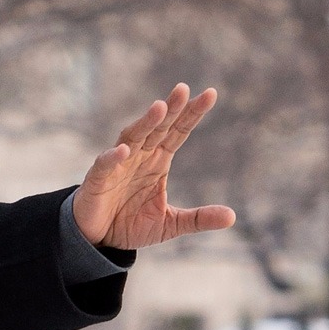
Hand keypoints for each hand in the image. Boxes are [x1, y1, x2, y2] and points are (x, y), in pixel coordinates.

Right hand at [72, 83, 235, 248]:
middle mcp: (139, 157)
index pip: (178, 132)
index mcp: (158, 162)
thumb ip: (198, 218)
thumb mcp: (170, 224)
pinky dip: (113, 157)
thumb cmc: (130, 224)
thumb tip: (232, 217)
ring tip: (159, 108)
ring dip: (144, 123)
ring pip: (132, 138)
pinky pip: (105, 165)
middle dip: (170, 109)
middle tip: (183, 89)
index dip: (192, 114)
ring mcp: (118, 166)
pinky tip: (124, 150)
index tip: (210, 94)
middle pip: (157, 127)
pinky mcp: (97, 180)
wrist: (96, 240)